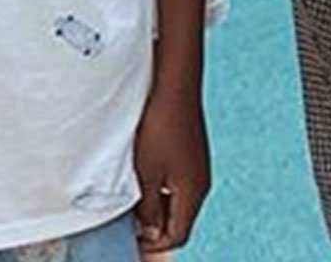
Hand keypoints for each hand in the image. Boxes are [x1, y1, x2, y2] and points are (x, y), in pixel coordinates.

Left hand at [132, 78, 211, 251]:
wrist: (175, 86)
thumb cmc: (160, 127)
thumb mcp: (146, 174)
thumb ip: (148, 208)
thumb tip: (151, 231)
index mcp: (193, 193)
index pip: (178, 235)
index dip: (154, 245)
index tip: (133, 241)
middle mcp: (201, 183)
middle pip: (180, 220)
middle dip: (156, 227)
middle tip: (130, 223)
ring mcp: (198, 167)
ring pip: (178, 201)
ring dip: (158, 207)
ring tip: (134, 199)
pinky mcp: (192, 154)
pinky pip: (179, 183)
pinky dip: (162, 189)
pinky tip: (145, 176)